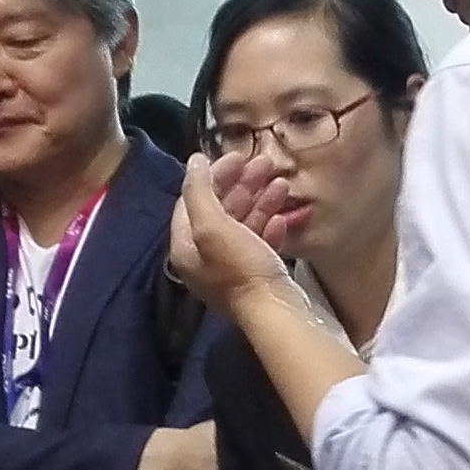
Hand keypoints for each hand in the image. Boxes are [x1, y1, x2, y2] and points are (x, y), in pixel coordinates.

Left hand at [167, 153, 296, 307]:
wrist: (277, 313)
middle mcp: (204, 258)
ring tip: (283, 182)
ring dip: (260, 200)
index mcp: (186, 247)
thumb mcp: (213, 226)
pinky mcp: (257, 276)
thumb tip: (194, 161)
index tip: (238, 155)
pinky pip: (260, 244)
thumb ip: (200, 191)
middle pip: (219, 211)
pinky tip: (282, 216)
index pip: (191, 201)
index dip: (212, 175)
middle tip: (265, 162)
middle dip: (241, 185)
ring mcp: (232, 269)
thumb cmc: (242, 269)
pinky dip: (269, 225)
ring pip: (242, 225)